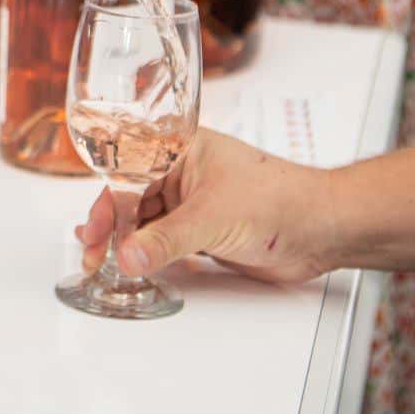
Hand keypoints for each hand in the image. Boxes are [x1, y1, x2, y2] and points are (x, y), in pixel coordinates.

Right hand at [73, 128, 337, 285]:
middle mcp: (183, 173)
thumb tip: (127, 257)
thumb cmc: (280, 199)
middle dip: (110, 227)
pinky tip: (130, 264)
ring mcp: (192, 204)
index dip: (106, 201)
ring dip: (125, 244)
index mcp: (182, 148)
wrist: (322, 229)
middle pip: (131, 199)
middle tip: (94, 255)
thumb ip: (166, 240)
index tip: (93, 231)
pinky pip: (163, 243)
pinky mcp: (202, 233)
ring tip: (103, 263)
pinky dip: (145, 255)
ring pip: (145, 223)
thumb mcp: (213, 217)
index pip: (128, 170)